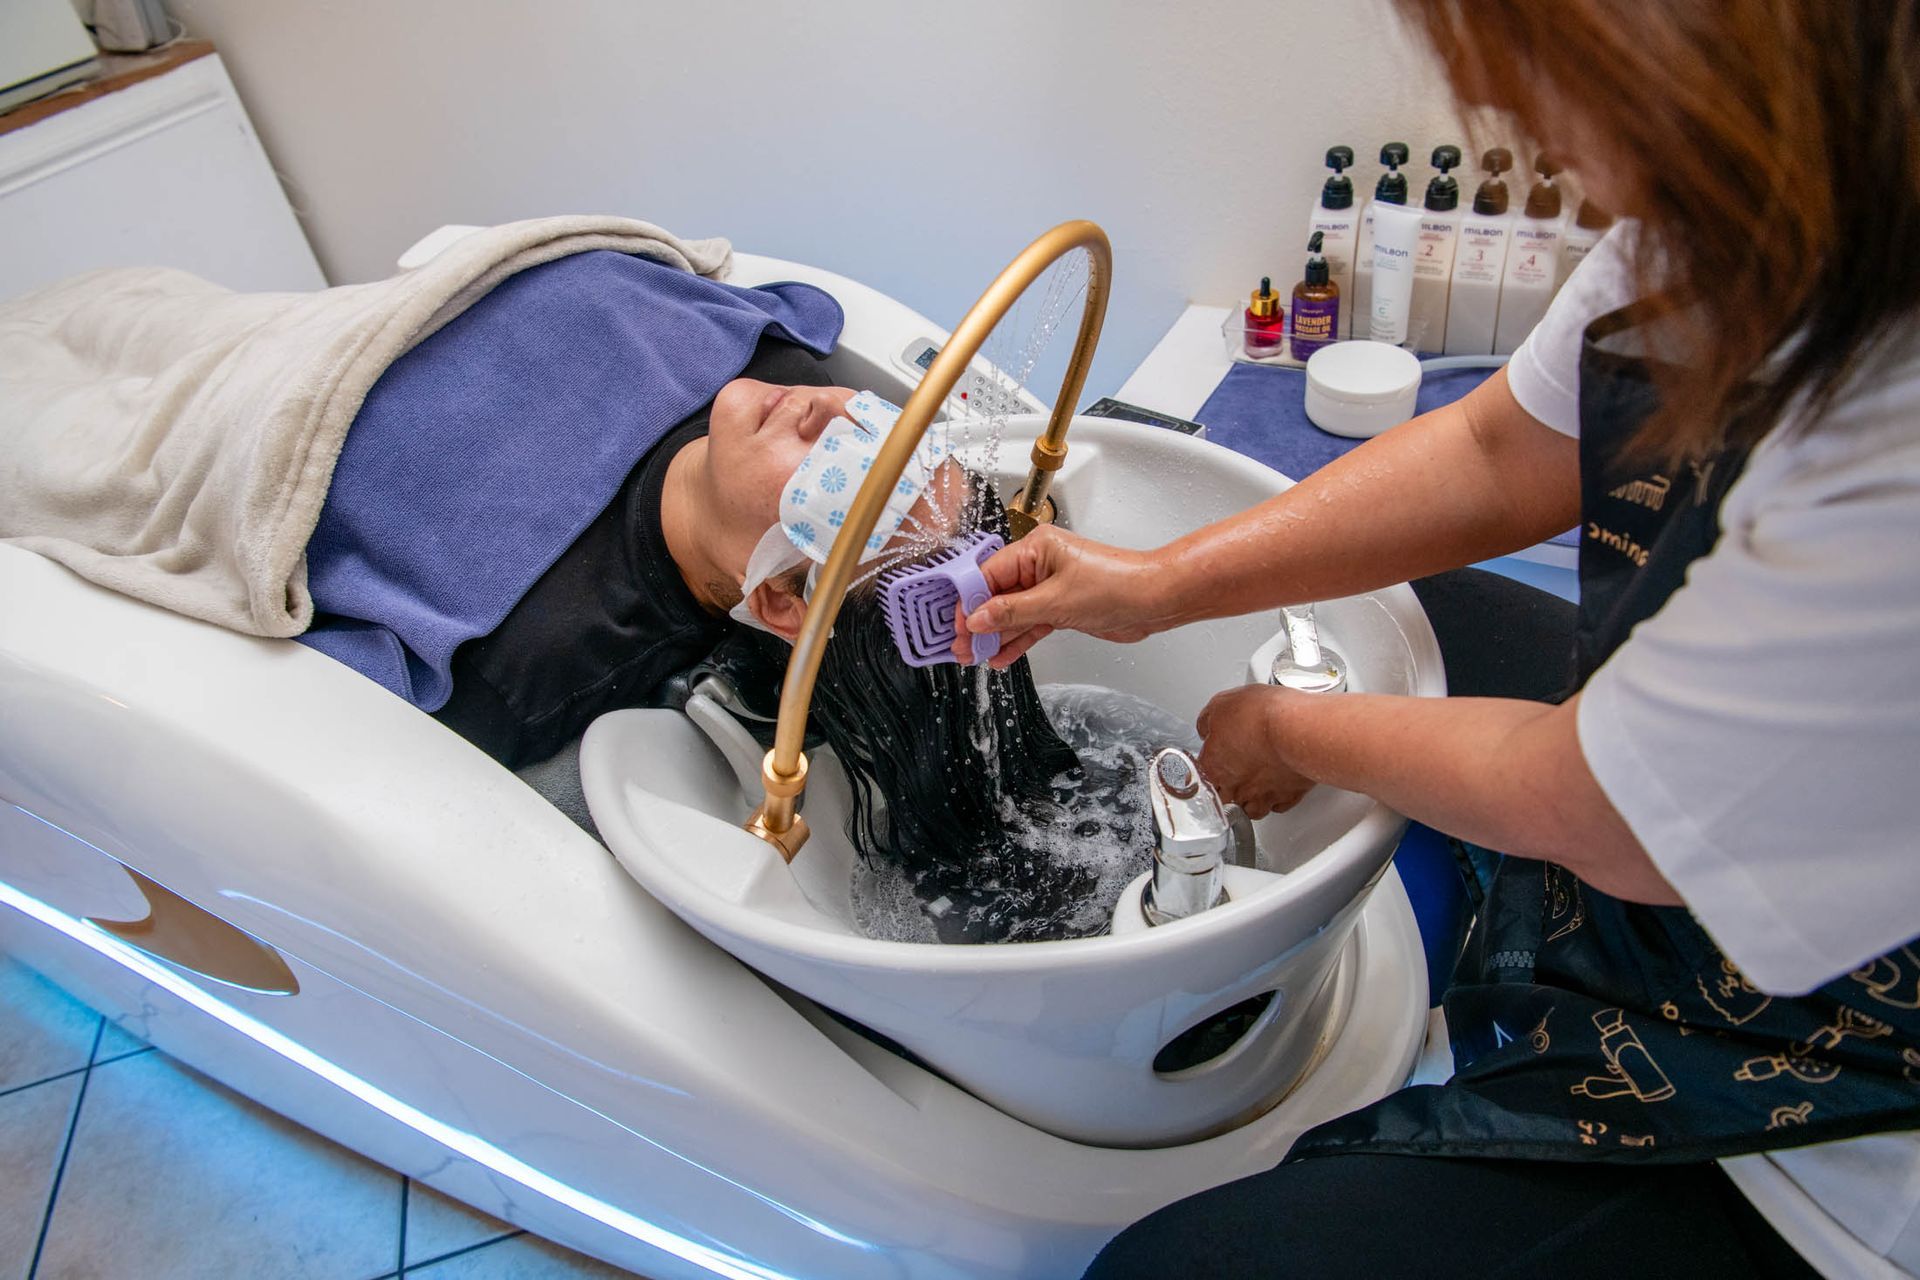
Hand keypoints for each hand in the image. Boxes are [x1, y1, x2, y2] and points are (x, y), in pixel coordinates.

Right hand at [954, 525, 1168, 667]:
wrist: (1154, 600)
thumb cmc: (1116, 584)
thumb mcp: (1056, 601)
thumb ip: (1013, 612)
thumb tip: (978, 619)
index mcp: (1035, 549)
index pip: (988, 574)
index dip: (969, 601)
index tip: (956, 625)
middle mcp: (1039, 565)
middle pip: (997, 595)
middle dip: (978, 622)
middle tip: (960, 647)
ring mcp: (1050, 587)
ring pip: (1013, 613)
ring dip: (995, 635)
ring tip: (974, 657)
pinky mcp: (1061, 607)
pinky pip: (1031, 624)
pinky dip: (1017, 640)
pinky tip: (1001, 656)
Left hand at [1196, 685, 1313, 817]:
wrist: (1298, 727)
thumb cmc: (1261, 715)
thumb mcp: (1221, 704)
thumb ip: (1208, 721)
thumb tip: (1206, 727)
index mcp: (1214, 766)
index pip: (1201, 776)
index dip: (1209, 765)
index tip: (1216, 757)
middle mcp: (1235, 787)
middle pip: (1223, 798)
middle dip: (1226, 787)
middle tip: (1236, 770)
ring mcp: (1262, 796)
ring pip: (1249, 809)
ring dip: (1249, 798)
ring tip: (1255, 782)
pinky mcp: (1289, 797)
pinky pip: (1277, 806)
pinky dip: (1276, 799)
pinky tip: (1277, 786)